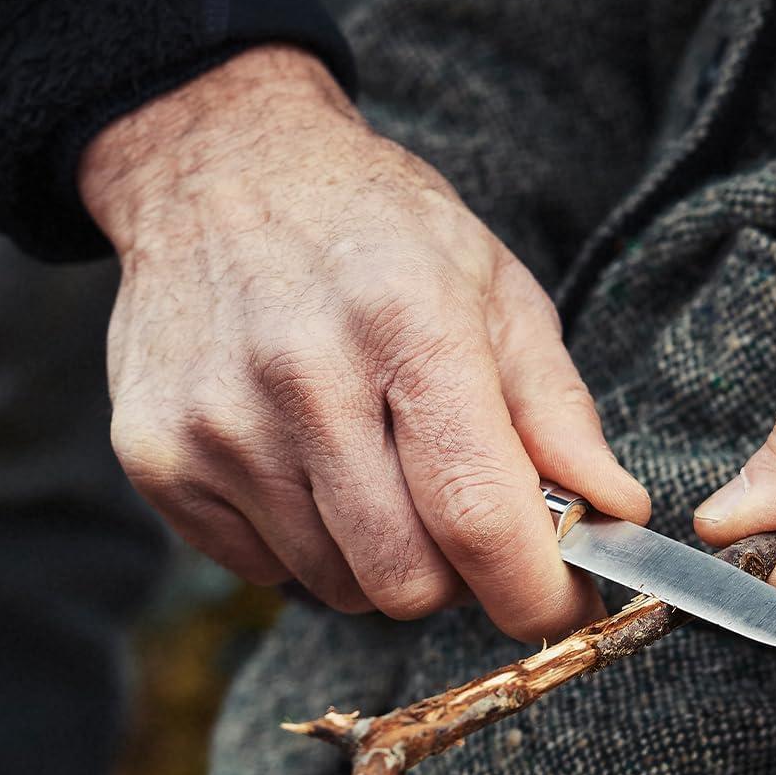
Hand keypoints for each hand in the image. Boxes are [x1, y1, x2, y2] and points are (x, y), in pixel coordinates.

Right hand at [79, 45, 646, 637]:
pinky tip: (310, 462)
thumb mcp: (494, 290)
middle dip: (459, 576)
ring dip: (382, 558)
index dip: (535, 591)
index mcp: (410, 326)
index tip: (563, 604)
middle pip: (406, 580)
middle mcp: (303, 379)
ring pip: (339, 587)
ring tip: (379, 466)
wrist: (220, 170)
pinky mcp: (156, 459)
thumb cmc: (380, 232)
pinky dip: (309, 545)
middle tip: (463, 513)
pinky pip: (265, 571)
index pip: (478, 516)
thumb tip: (618, 514)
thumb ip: (558, 412)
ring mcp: (217, 424)